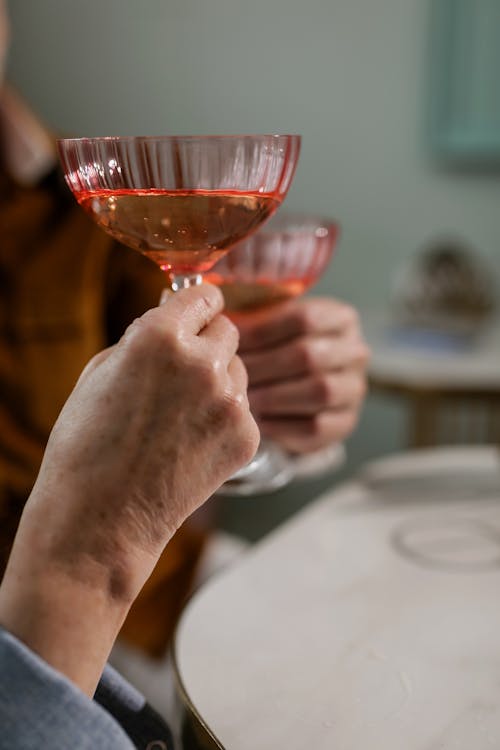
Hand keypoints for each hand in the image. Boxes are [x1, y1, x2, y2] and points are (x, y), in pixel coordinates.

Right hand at [0, 283, 258, 693]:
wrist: (101, 517)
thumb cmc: (88, 444)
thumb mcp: (101, 370)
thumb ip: (144, 336)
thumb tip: (174, 318)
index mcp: (161, 336)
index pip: (206, 296)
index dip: (199, 305)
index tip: (198, 313)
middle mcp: (203, 363)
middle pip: (229, 332)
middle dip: (209, 344)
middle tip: (184, 372)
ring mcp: (230, 402)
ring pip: (239, 372)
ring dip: (219, 381)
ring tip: (181, 415)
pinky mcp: (246, 437)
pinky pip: (243, 411)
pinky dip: (224, 420)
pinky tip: (192, 442)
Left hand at [236, 297, 368, 453]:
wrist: (303, 391)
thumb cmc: (280, 350)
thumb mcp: (273, 325)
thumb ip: (254, 319)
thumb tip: (220, 323)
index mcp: (340, 318)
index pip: (304, 318)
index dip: (262, 331)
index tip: (229, 342)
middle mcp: (355, 352)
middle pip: (309, 356)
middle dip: (262, 367)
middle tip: (228, 376)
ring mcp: (354, 388)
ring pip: (318, 391)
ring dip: (273, 396)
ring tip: (242, 398)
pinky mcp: (345, 422)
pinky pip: (316, 426)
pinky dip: (282, 425)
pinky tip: (257, 422)